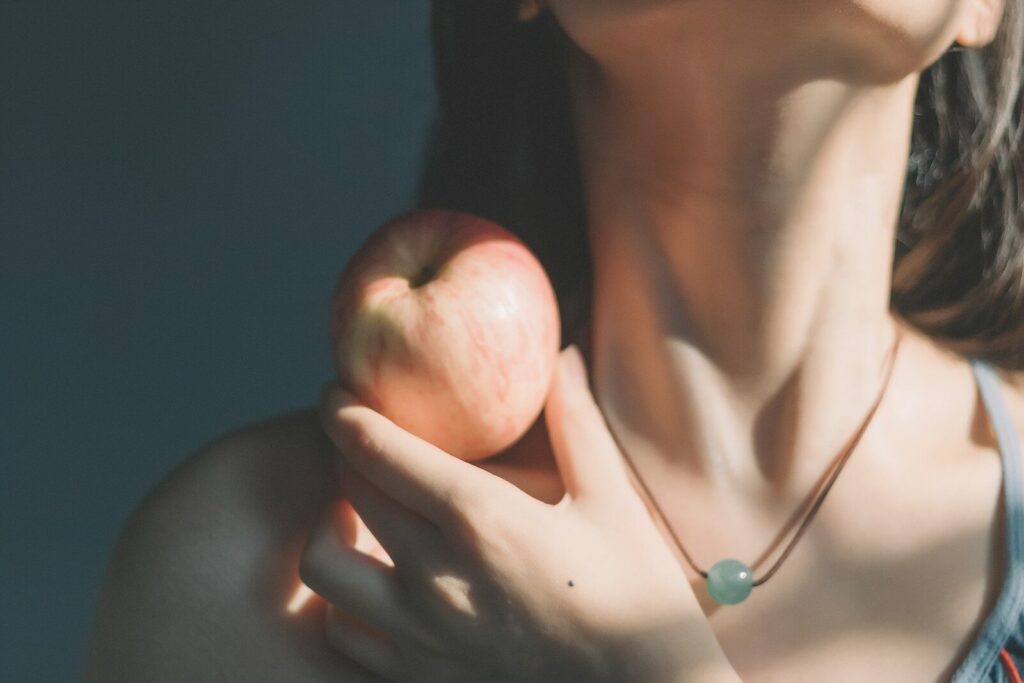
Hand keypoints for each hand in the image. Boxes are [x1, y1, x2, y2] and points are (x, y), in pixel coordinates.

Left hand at [299, 345, 735, 681]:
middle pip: (347, 494)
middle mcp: (435, 575)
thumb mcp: (610, 498)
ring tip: (353, 518)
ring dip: (327, 530)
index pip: (378, 451)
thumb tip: (559, 356)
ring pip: (322, 568)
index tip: (335, 394)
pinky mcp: (418, 677)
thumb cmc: (635, 591)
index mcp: (479, 518)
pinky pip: (343, 633)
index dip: (344, 414)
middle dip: (344, 456)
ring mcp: (420, 634)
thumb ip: (574, 420)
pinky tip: (375, 583)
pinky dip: (343, 600)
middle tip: (362, 444)